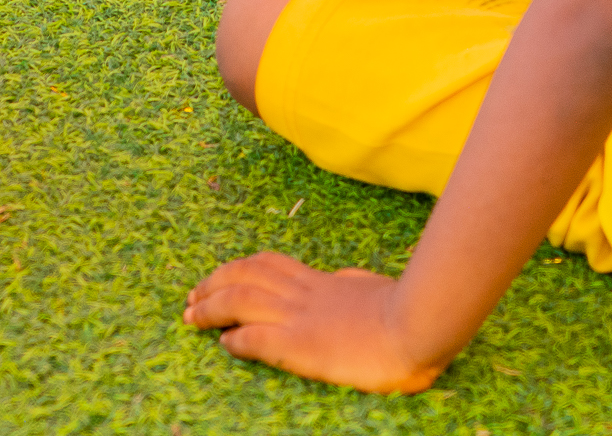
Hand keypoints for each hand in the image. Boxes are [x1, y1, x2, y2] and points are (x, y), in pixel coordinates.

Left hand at [184, 255, 439, 393]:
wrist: (420, 323)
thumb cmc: (409, 310)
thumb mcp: (374, 287)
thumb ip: (354, 284)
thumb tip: (346, 281)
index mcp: (324, 283)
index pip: (271, 265)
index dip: (240, 270)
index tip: (222, 278)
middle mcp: (306, 295)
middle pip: (246, 275)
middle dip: (214, 282)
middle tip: (192, 295)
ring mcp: (302, 318)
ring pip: (242, 299)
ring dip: (212, 306)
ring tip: (191, 315)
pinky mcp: (303, 345)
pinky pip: (257, 339)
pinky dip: (236, 339)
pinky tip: (224, 345)